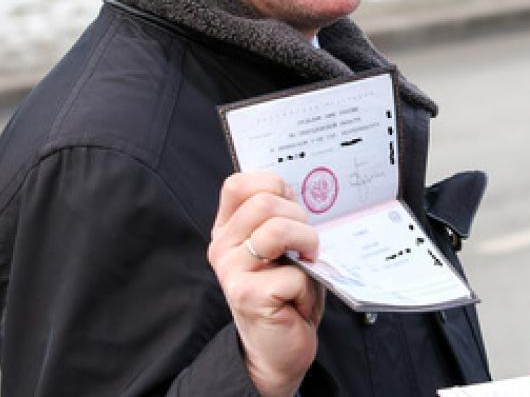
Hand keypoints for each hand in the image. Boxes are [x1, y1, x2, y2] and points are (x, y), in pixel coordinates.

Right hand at [209, 172, 324, 396]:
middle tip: (306, 244)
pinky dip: (307, 284)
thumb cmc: (286, 292)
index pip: (239, 184)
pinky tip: (297, 297)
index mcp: (228, 229)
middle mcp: (222, 246)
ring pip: (277, 230)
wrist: (280, 346)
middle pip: (264, 202)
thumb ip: (280, 216)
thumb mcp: (282, 245)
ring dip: (307, 244)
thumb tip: (295, 191)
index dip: (273, 185)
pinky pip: (291, 272)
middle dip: (299, 218)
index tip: (291, 206)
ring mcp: (231, 271)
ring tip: (307, 262)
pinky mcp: (247, 295)